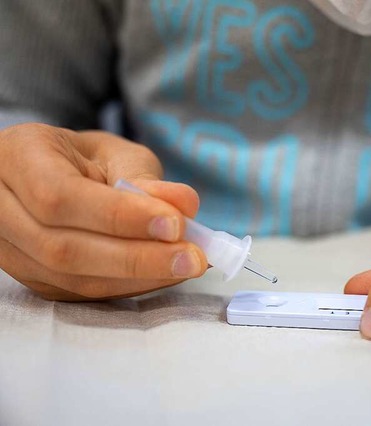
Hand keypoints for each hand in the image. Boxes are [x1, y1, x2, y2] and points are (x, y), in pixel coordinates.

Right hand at [0, 123, 207, 300]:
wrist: (53, 176)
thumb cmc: (86, 159)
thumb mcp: (116, 154)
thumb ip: (145, 178)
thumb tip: (184, 205)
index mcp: (17, 157)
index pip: (60, 195)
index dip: (118, 216)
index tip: (175, 225)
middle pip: (63, 248)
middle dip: (137, 257)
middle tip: (193, 257)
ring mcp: (9, 250)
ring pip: (71, 278)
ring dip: (138, 277)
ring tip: (187, 265)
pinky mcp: (32, 279)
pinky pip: (80, 293)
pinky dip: (129, 287)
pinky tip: (165, 274)